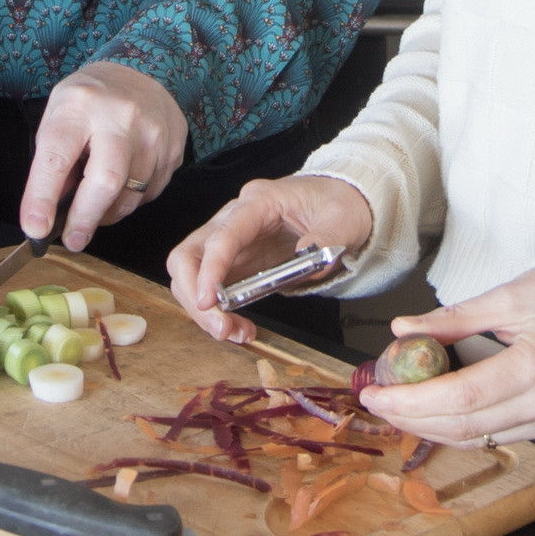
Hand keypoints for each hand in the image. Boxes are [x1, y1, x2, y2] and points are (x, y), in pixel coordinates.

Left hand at [22, 62, 190, 250]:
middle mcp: (120, 116)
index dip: (43, 197)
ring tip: (94, 208)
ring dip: (108, 213)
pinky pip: (152, 192)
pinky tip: (121, 188)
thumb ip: (53, 165)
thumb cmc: (88, 102)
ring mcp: (154, 131)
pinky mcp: (175, 147)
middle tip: (73, 240)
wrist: (137, 72)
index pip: (57, 157)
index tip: (36, 228)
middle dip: (85, 219)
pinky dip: (132, 201)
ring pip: (132, 194)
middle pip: (106, 181)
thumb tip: (49, 217)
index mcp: (79, 106)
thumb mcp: (58, 118)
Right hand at [168, 174, 375, 343]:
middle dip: (194, 295)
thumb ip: (328, 237)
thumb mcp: (345, 218)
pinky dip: (217, 312)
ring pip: (191, 274)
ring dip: (203, 310)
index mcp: (258, 202)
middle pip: (188, 255)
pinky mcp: (234, 261)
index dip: (211, 269)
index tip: (210, 302)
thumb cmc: (338, 204)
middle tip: (221, 328)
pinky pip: (210, 288)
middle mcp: (233, 218)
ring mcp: (230, 241)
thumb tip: (308, 255)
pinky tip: (239, 328)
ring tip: (236, 333)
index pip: (222, 234)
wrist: (340, 202)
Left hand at [358, 269, 534, 446]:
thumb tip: (404, 330)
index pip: (462, 395)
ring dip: (432, 427)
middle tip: (378, 400)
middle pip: (466, 425)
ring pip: (479, 439)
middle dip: (412, 417)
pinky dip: (461, 428)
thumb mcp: (510, 297)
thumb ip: (454, 319)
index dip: (412, 400)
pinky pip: (497, 437)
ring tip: (399, 406)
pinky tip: (436, 413)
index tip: (376, 392)